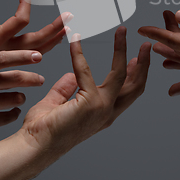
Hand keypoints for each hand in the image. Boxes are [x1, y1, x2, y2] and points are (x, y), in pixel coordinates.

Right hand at [0, 0, 68, 52]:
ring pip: (34, 50)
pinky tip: (54, 39)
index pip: (19, 22)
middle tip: (69, 16)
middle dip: (54, 29)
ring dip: (53, 38)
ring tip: (68, 27)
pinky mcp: (5, 53)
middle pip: (34, 42)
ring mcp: (4, 54)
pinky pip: (29, 52)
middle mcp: (1, 50)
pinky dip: (44, 45)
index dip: (25, 4)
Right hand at [0, 50, 44, 135]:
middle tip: (40, 79)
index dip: (22, 56)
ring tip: (20, 96)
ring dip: (21, 97)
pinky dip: (13, 114)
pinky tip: (13, 111)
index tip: (38, 56)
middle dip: (32, 78)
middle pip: (13, 78)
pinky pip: (6, 118)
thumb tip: (11, 54)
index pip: (2, 58)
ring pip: (14, 99)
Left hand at [19, 27, 150, 159]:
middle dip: (143, 64)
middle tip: (146, 45)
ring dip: (123, 50)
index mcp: (103, 114)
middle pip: (135, 86)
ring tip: (123, 32)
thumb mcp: (57, 104)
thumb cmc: (42, 131)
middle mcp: (107, 112)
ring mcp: (102, 108)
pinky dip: (79, 53)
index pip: (127, 92)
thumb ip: (66, 89)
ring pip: (121, 74)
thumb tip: (72, 76)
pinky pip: (85, 70)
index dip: (135, 74)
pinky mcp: (90, 103)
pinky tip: (75, 40)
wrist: (33, 147)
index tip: (136, 59)